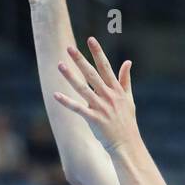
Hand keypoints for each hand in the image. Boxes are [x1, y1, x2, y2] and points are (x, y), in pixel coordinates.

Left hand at [54, 38, 136, 154]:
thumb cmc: (127, 122)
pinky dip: (67, 102)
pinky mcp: (94, 119)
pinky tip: (56, 95)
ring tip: (60, 65)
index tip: (90, 39)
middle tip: (70, 48)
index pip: (105, 67)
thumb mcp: (129, 99)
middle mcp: (108, 96)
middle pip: (92, 74)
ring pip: (83, 89)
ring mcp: (101, 107)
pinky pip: (78, 109)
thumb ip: (126, 80)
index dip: (98, 53)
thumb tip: (128, 62)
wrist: (127, 144)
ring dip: (70, 76)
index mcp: (116, 90)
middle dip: (80, 60)